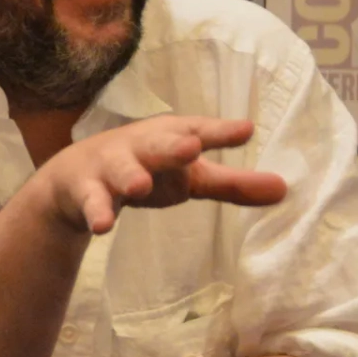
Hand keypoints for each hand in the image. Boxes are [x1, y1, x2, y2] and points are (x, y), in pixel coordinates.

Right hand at [35, 116, 285, 236]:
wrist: (73, 178)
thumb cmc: (145, 169)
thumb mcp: (190, 177)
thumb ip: (233, 184)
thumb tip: (284, 189)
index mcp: (170, 137)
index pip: (198, 131)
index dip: (219, 132)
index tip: (245, 130)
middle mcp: (140, 146)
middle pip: (157, 145)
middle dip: (172, 146)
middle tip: (190, 148)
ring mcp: (110, 167)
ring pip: (120, 170)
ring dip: (129, 176)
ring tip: (139, 186)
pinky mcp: (85, 190)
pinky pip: (91, 202)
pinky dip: (95, 212)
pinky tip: (102, 227)